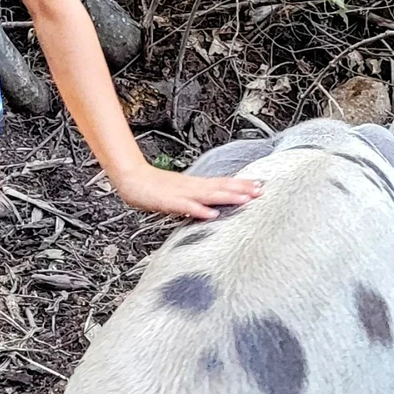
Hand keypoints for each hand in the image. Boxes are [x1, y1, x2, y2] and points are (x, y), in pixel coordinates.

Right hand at [114, 165, 263, 220]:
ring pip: (208, 194)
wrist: (132, 178)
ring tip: (245, 200)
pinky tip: (211, 214)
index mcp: (194, 184)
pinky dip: (199, 210)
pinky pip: (187, 206)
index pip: (222, 182)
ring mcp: (181, 193)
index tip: (258, 185)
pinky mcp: (169, 201)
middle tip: (260, 190)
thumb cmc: (153, 187)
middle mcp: (192, 186)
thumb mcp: (179, 191)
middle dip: (241, 189)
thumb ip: (196, 197)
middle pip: (220, 186)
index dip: (240, 184)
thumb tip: (212, 204)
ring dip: (227, 197)